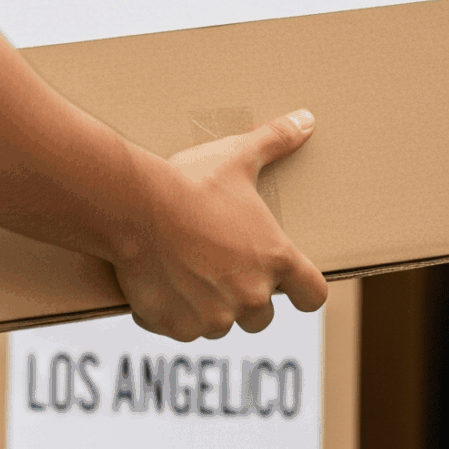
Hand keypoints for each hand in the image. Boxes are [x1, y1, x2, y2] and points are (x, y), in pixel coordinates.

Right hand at [112, 110, 327, 341]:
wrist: (134, 207)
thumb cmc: (190, 182)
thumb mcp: (237, 157)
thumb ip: (276, 141)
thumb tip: (307, 119)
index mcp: (276, 259)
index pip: (313, 295)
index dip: (304, 291)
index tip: (291, 285)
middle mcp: (252, 296)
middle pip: (262, 316)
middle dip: (244, 298)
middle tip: (218, 268)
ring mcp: (215, 317)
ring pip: (220, 325)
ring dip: (208, 308)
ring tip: (185, 272)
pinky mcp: (179, 327)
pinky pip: (182, 329)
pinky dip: (172, 314)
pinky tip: (158, 284)